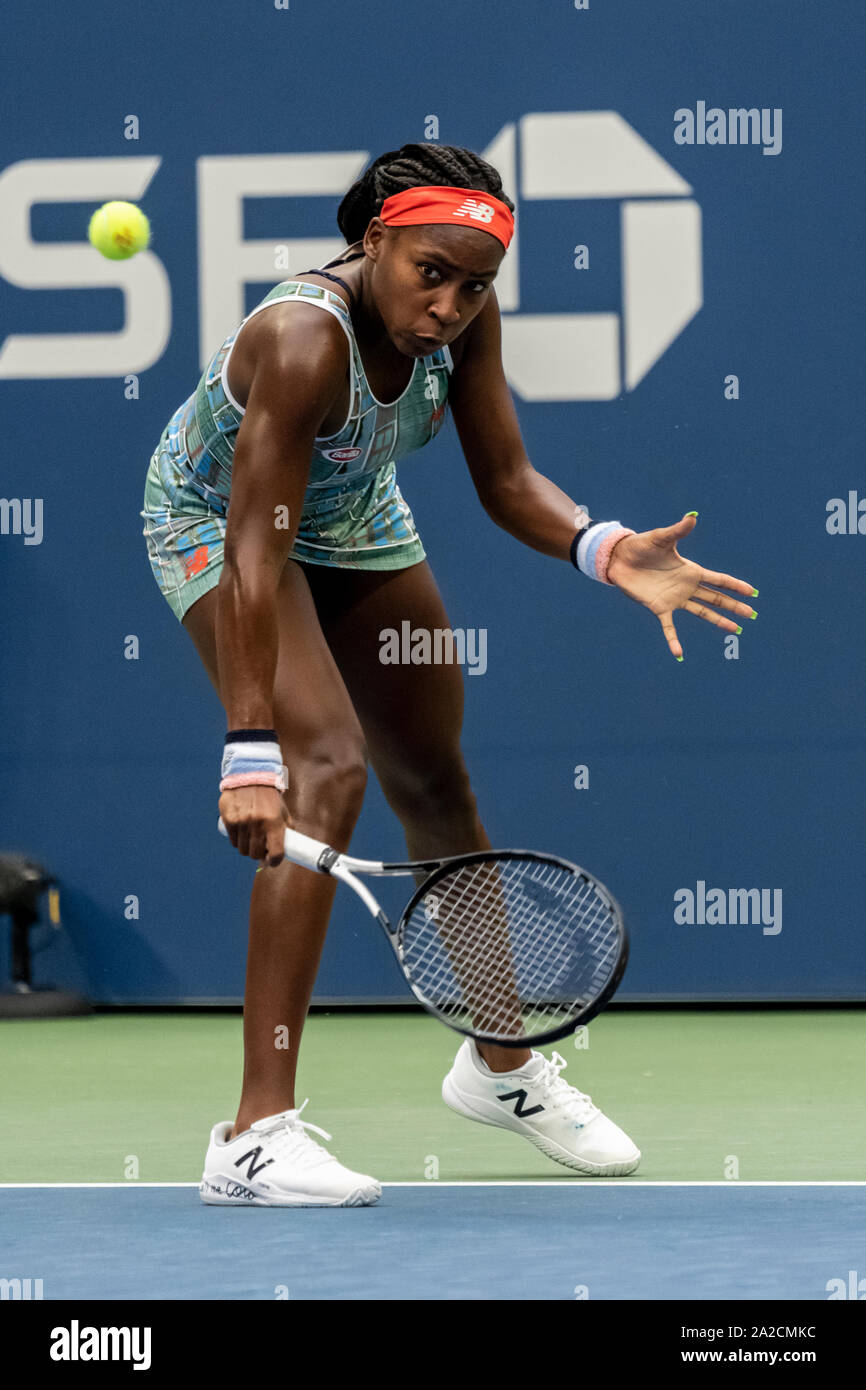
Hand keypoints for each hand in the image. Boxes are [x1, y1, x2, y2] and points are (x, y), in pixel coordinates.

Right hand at [218, 785, 289, 866]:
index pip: (276, 853)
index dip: (274, 861)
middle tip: (259, 848)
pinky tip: (240, 833)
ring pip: (243, 849)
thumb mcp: (282, 811)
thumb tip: (289, 849)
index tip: (272, 862)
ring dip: (246, 848)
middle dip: (258, 854)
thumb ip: (286, 830)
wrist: (250, 776)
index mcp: (274, 823)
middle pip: (256, 854)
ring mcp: (242, 822)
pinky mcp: (229, 820)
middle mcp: (258, 824)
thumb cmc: (269, 796)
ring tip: (250, 839)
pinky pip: (233, 841)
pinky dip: (236, 841)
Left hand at [605, 513, 756, 659]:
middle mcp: (686, 587)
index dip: (735, 585)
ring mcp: (674, 599)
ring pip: (701, 613)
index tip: (753, 592)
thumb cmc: (642, 546)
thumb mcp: (662, 538)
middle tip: (752, 615)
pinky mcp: (658, 608)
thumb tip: (692, 517)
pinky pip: (668, 627)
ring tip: (735, 630)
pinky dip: (673, 640)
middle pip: (715, 598)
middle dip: (734, 606)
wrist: (620, 558)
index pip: (718, 579)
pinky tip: (679, 654)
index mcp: (691, 571)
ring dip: (718, 621)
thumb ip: (678, 530)